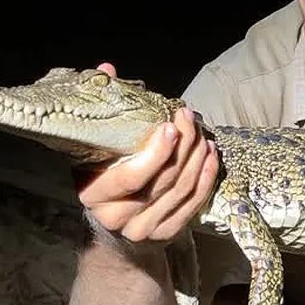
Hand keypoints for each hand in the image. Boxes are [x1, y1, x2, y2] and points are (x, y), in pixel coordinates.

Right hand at [76, 63, 219, 242]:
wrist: (111, 230)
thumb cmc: (103, 177)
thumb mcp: (95, 148)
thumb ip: (102, 111)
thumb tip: (107, 71)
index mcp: (94, 194)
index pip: (130, 177)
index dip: (155, 153)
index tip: (170, 126)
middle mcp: (117, 216)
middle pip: (162, 181)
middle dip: (182, 147)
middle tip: (189, 119)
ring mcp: (144, 229)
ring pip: (181, 191)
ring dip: (197, 160)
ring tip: (202, 134)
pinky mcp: (166, 234)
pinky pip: (192, 205)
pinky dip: (206, 179)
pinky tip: (210, 156)